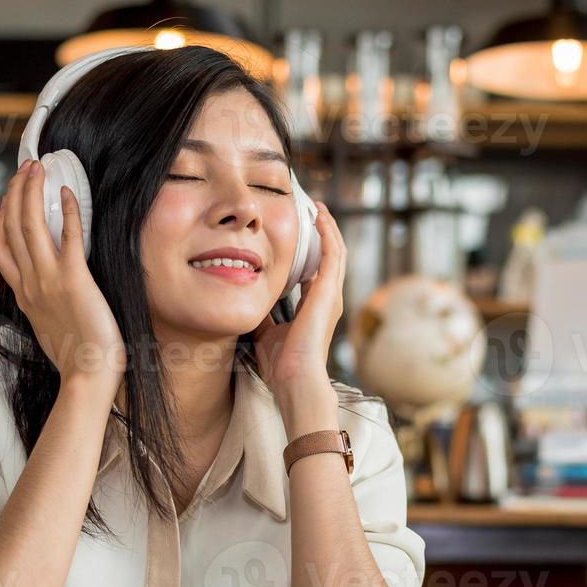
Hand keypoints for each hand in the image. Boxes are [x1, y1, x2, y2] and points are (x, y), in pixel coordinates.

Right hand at [0, 160, 123, 393]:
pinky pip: (68, 237)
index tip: (10, 197)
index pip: (0, 247)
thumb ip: (43, 302)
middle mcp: (30, 283)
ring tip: (38, 168)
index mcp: (22, 293)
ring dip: (32, 192)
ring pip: (30, 225)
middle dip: (15, 192)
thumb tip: (49, 290)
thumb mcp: (47, 325)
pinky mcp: (74, 281)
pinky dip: (68, 212)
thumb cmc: (76, 356)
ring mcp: (48, 281)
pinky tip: (69, 193)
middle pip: (11, 227)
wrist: (87, 376)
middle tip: (25, 168)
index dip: (2, 216)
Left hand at [253, 202, 344, 422]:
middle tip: (312, 210)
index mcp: (316, 307)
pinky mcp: (328, 292)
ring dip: (328, 227)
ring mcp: (331, 295)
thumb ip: (265, 315)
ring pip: (337, 251)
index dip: (312, 250)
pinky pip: (333, 254)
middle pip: (332, 256)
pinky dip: (328, 233)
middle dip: (323, 232)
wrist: (294, 378)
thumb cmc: (281, 364)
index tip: (300, 233)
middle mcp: (328, 298)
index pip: (318, 271)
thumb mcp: (267, 332)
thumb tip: (249, 302)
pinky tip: (318, 217)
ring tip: (317, 207)